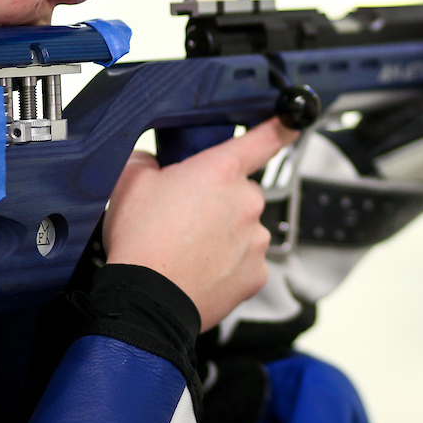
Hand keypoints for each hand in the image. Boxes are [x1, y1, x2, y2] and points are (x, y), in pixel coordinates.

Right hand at [103, 118, 298, 331]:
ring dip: (223, 236)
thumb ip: (148, 161)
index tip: (293, 122)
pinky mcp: (257, 273)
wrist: (146, 301)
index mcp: (221, 170)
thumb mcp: (129, 182)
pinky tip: (201, 271)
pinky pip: (246, 262)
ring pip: (244, 229)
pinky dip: (228, 266)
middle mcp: (247, 200)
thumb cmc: (141, 241)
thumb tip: (152, 163)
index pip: (262, 139)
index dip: (280, 127)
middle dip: (218, 202)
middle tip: (186, 219)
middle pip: (240, 192)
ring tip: (188, 250)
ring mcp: (256, 239)